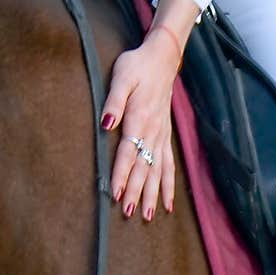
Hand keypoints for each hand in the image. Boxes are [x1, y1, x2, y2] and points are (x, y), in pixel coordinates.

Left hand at [100, 29, 180, 220]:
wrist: (162, 58)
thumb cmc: (136, 66)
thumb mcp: (121, 76)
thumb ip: (114, 100)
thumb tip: (106, 124)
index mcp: (139, 117)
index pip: (128, 151)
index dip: (121, 173)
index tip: (116, 193)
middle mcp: (153, 130)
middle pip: (144, 166)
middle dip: (136, 190)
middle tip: (127, 212)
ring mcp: (161, 134)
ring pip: (157, 169)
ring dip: (153, 193)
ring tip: (147, 216)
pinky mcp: (165, 134)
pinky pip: (169, 164)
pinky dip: (169, 184)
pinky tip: (169, 204)